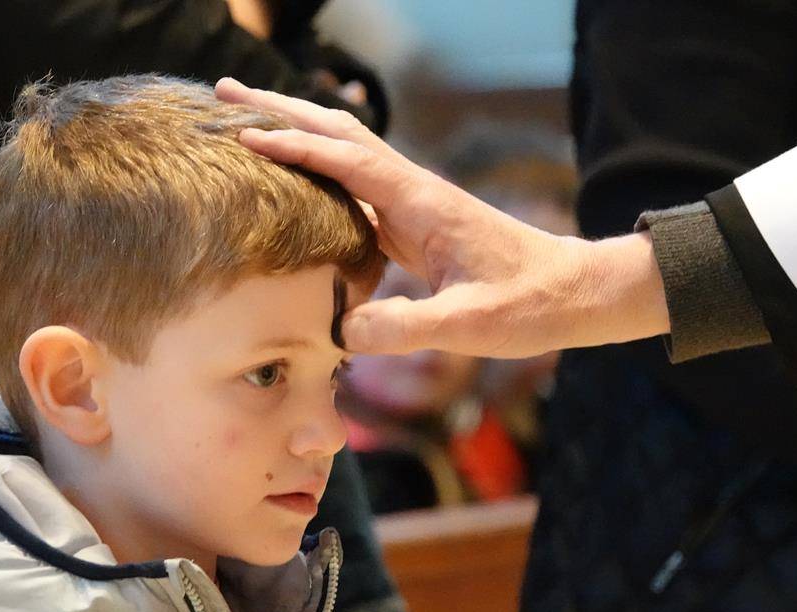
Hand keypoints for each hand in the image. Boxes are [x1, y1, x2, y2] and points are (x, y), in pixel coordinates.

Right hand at [215, 78, 670, 356]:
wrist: (573, 292)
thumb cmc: (530, 305)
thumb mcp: (470, 325)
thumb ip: (407, 327)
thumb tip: (340, 329)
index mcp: (423, 204)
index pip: (349, 161)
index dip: (295, 147)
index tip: (245, 135)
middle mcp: (413, 192)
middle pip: (339, 135)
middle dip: (282, 112)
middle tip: (223, 97)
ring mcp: (412, 205)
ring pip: (344, 154)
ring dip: (295, 133)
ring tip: (243, 123)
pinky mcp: (413, 224)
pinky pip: (353, 188)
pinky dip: (315, 173)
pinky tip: (292, 183)